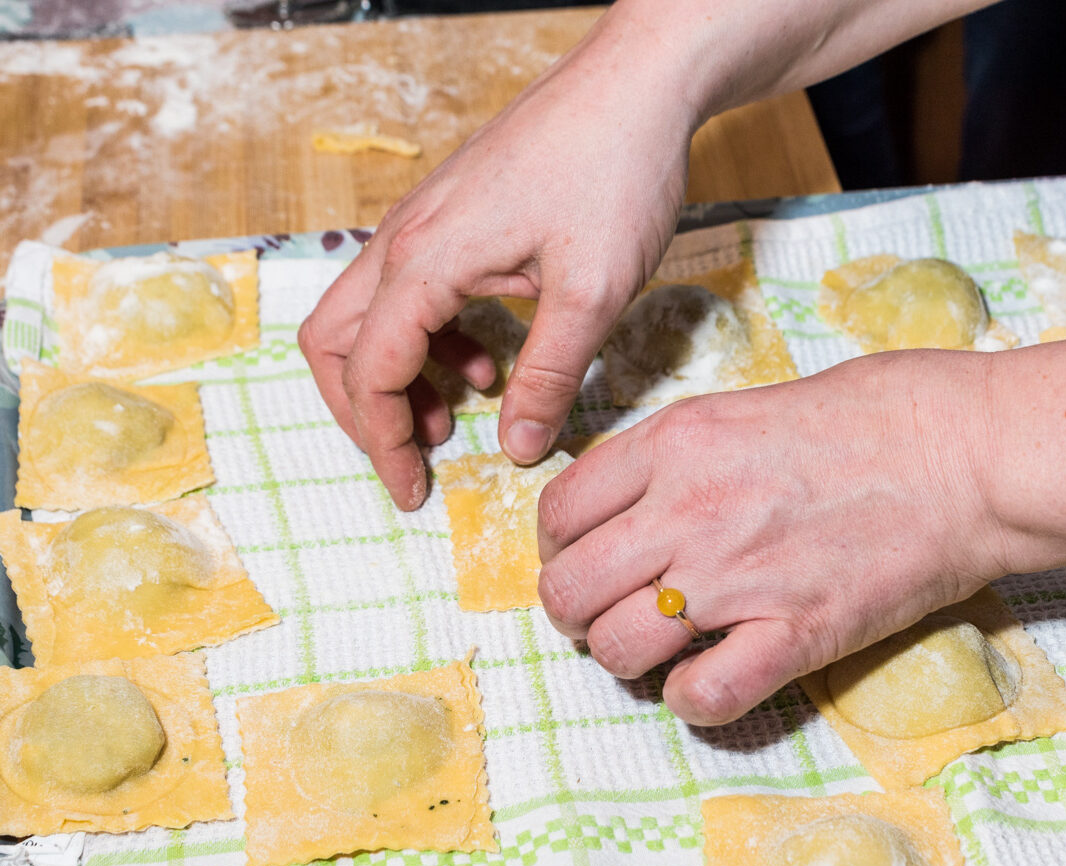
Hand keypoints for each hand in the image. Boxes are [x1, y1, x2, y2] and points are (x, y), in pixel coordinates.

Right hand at [297, 6, 697, 508]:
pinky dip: (429, 342)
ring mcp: (423, 225)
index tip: (412, 492)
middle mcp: (405, 240)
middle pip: (336, 342)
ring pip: (366, 318)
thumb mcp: (591, 293)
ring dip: (397, 378)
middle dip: (365, 412)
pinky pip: (409, 294)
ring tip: (454, 415)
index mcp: (425, 260)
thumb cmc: (615, 170)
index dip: (382, 443)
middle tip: (415, 457)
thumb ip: (548, 377)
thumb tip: (519, 449)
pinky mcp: (450, 221)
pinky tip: (483, 362)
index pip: (369, 372)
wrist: (638, 82)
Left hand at [537, 348, 1024, 724]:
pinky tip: (708, 678)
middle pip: (567, 589)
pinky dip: (691, 701)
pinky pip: (701, 698)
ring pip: (617, 649)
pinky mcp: (794, 634)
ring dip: (626, 659)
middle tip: (605, 612)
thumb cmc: (862, 418)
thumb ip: (666, 460)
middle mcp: (686, 511)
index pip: (558, 513)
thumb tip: (617, 509)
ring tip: (659, 647)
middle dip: (572, 612)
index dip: (555, 549)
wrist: (963, 450)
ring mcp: (736, 577)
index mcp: (671, 445)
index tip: (578, 560)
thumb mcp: (738, 410)